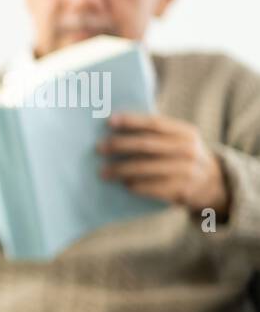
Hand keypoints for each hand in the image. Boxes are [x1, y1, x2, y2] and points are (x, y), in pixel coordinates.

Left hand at [99, 114, 230, 215]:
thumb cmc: (181, 157)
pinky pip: (151, 188)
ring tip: (103, 171)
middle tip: (99, 148)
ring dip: (120, 170)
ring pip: (145, 168)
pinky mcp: (181, 190)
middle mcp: (188, 150)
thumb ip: (155, 133)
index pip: (155, 123)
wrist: (212, 183)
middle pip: (146, 145)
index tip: (109, 121)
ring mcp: (186, 171)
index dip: (131, 121)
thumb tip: (115, 126)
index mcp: (185, 133)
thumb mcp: (178, 141)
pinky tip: (122, 184)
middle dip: (120, 145)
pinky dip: (134, 185)